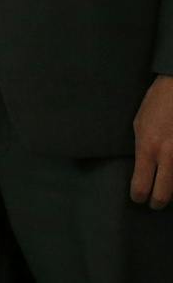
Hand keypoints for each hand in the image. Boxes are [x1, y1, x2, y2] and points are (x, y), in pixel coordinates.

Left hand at [131, 75, 172, 207]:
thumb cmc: (156, 104)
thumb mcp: (139, 126)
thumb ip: (142, 151)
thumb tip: (142, 171)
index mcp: (148, 148)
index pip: (141, 186)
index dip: (139, 196)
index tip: (138, 198)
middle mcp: (169, 155)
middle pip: (164, 195)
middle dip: (157, 202)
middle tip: (155, 203)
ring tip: (168, 190)